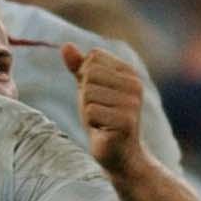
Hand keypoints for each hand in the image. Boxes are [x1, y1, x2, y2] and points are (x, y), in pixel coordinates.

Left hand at [62, 43, 144, 174]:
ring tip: (102, 122)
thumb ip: (79, 68)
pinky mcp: (126, 121)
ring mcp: (132, 103)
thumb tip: (65, 45)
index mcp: (129, 72)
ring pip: (88, 94)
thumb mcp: (89, 90)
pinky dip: (92, 124)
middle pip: (89, 74)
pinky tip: (104, 131)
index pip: (93, 57)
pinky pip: (91, 111)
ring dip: (88, 111)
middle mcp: (134, 84)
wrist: (120, 155)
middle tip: (99, 112)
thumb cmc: (104, 120)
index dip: (86, 77)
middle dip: (86, 96)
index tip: (98, 96)